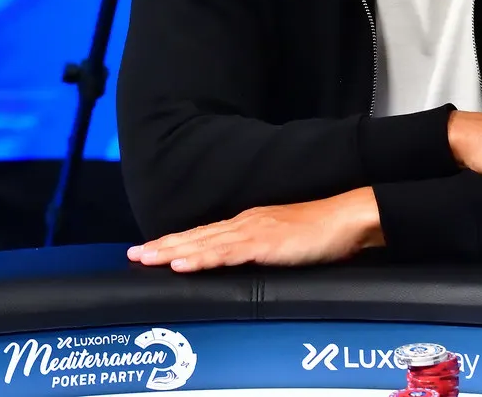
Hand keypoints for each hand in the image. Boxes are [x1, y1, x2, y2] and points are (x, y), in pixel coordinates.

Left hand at [126, 187, 383, 272]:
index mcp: (250, 223)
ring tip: (146, 259)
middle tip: (133, 255)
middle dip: (163, 246)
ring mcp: (254, 232)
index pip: (205, 234)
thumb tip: (243, 263)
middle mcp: (246, 223)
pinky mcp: (265, 244)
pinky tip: (183, 265)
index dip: (176, 242)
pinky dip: (201, 258)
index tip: (151, 250)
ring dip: (172, 252)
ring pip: (204, 243)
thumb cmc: (323, 232)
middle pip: (196, 237)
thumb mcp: (285, 242)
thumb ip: (263, 250)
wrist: (348, 218)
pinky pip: (226, 253)